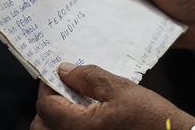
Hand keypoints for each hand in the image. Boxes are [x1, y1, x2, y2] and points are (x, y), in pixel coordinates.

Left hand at [30, 63, 194, 129]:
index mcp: (80, 128)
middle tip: (65, 88)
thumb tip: (64, 70)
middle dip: (48, 103)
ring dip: (57, 117)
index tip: (56, 74)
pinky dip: (70, 125)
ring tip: (76, 102)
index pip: (45, 105)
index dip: (47, 85)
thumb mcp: (121, 89)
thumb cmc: (153, 119)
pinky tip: (87, 115)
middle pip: (41, 125)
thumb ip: (89, 77)